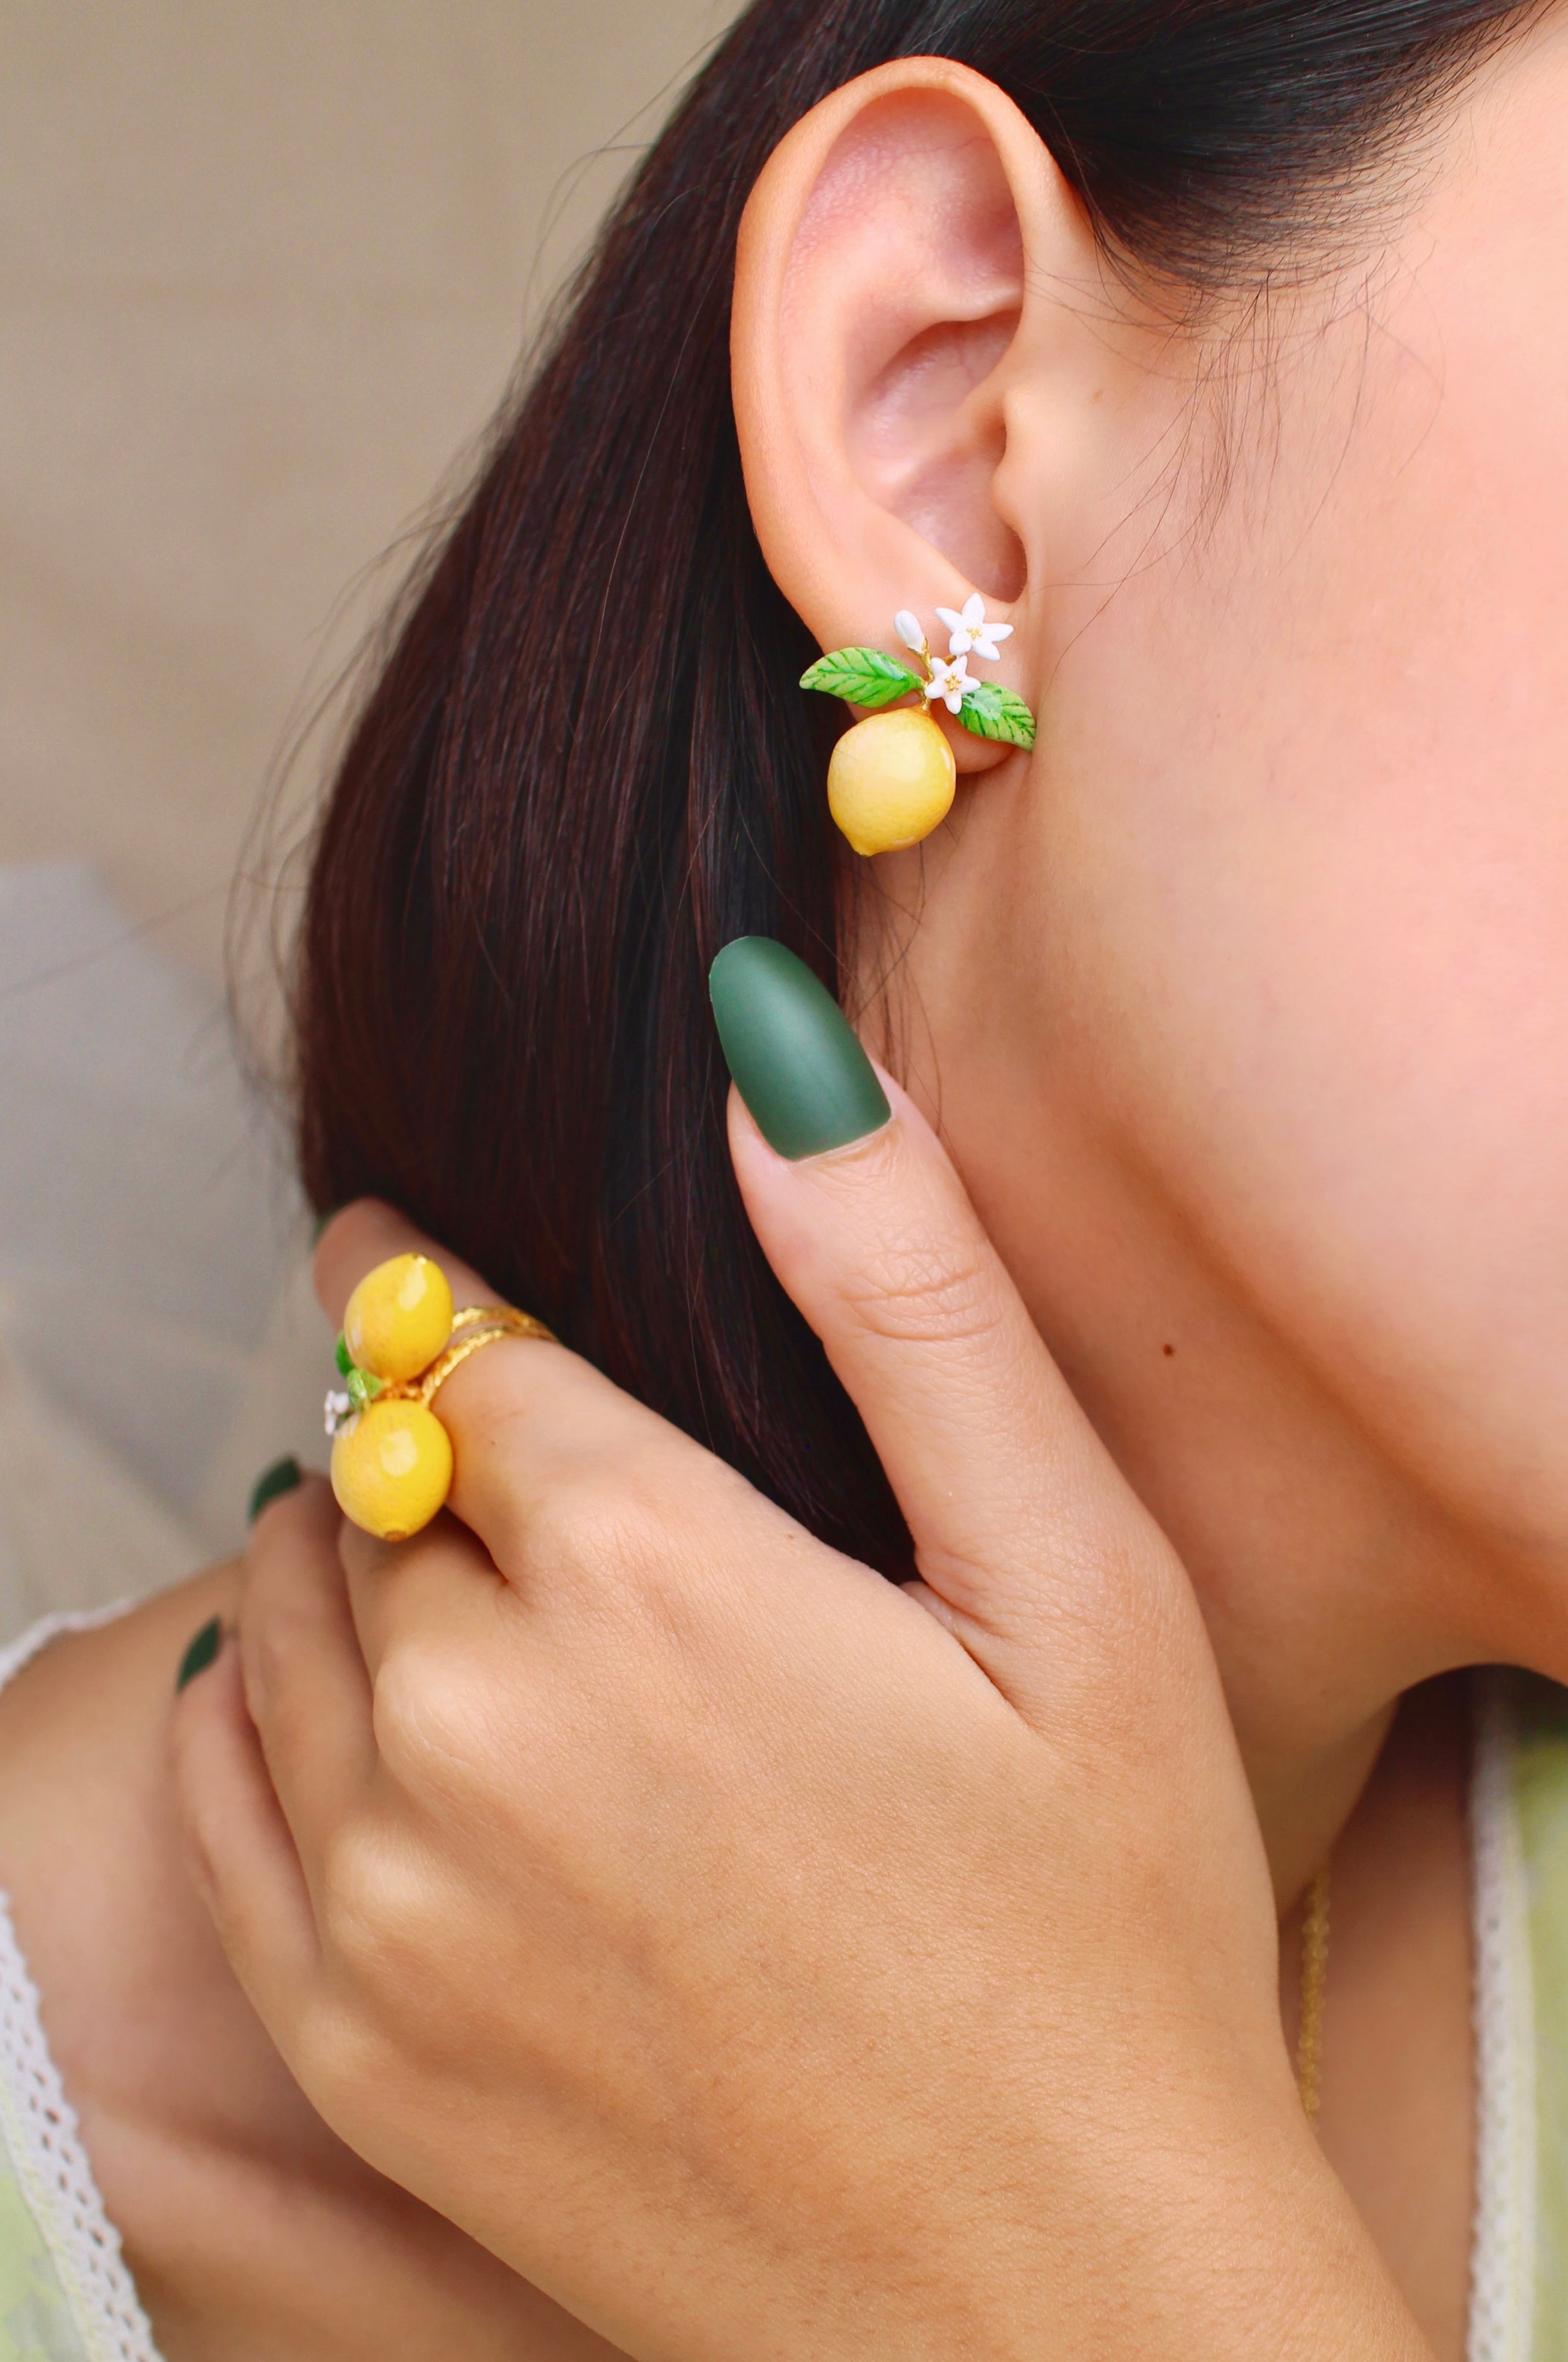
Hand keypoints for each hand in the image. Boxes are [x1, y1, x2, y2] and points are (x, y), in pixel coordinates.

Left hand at [171, 1079, 1425, 2361]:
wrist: (1056, 2309)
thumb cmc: (1107, 1935)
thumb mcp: (1076, 1581)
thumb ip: (910, 1298)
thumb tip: (771, 1058)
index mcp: (654, 1583)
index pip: (461, 1354)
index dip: (435, 1285)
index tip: (407, 1244)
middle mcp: (480, 1727)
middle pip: (368, 1486)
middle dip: (412, 1434)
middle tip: (465, 1421)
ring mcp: (396, 1900)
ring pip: (277, 1624)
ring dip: (331, 1554)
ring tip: (413, 1538)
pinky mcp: (362, 2047)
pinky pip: (219, 1800)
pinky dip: (244, 1711)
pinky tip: (318, 1696)